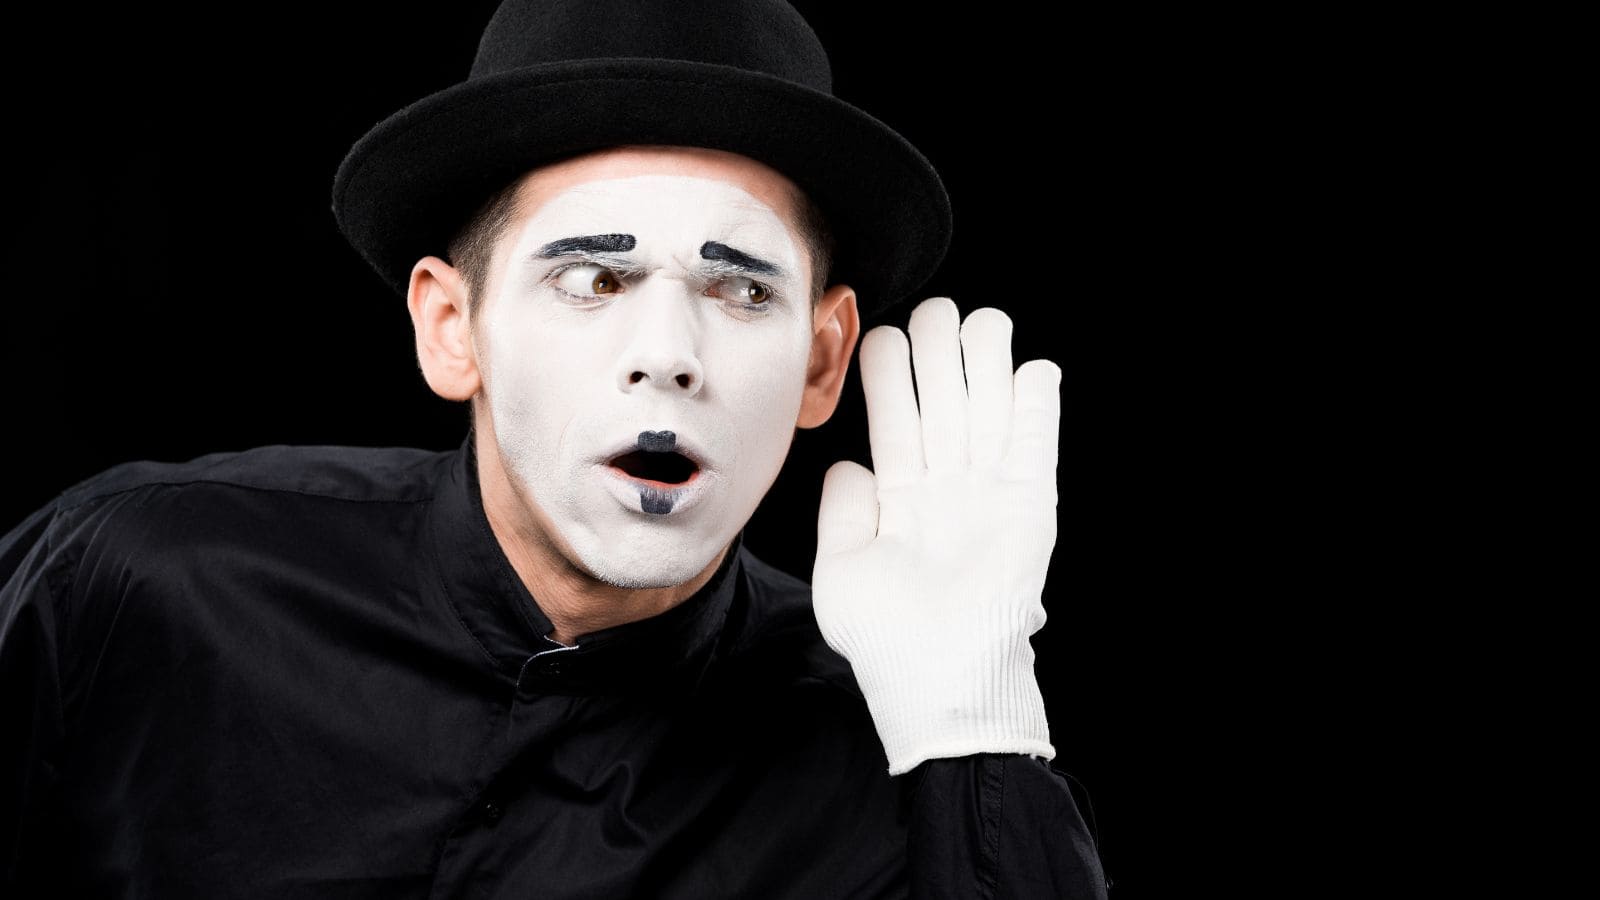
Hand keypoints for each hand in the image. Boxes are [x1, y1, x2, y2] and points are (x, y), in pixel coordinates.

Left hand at [812, 297, 1059, 775]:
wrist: (939, 685)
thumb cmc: (886, 642)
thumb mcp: (842, 572)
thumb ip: (842, 513)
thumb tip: (848, 464)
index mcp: (902, 503)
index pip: (896, 424)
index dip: (890, 378)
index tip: (879, 331)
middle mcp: (948, 492)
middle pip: (945, 406)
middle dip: (939, 354)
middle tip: (935, 307)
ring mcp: (990, 498)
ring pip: (990, 414)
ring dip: (988, 366)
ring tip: (981, 316)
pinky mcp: (1030, 510)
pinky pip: (1035, 448)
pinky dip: (1037, 409)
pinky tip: (1034, 368)